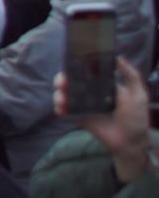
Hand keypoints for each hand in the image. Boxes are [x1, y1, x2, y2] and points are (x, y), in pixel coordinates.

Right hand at [54, 59, 150, 182]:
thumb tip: (118, 57)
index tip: (70, 63)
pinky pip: (66, 110)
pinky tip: (60, 110)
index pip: (85, 71)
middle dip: (62, 80)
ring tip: (61, 99)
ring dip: (59, 94)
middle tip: (62, 83)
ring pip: (65, 95)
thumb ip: (131, 75)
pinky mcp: (80, 116)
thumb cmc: (136, 116)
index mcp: (102, 84)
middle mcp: (91, 92)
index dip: (75, 67)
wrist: (131, 141)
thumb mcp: (138, 94)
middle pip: (71, 81)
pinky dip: (59, 109)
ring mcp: (84, 104)